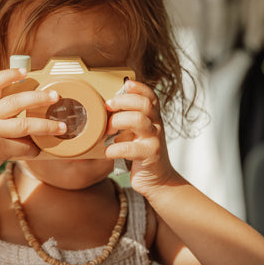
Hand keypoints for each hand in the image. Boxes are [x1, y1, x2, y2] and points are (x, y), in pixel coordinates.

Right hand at [0, 67, 66, 179]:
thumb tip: (30, 104)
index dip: (8, 75)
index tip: (24, 71)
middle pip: (15, 102)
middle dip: (38, 98)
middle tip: (55, 95)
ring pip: (24, 125)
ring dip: (46, 125)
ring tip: (62, 127)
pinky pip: (23, 147)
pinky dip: (33, 149)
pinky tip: (36, 150)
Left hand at [105, 79, 176, 195]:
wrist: (158, 181)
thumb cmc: (142, 154)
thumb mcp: (137, 134)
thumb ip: (127, 121)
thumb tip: (105, 109)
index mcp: (153, 118)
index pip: (151, 96)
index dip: (139, 87)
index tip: (126, 83)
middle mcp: (156, 126)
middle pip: (143, 104)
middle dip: (122, 101)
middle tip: (107, 107)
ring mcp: (154, 140)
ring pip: (138, 120)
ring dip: (117, 121)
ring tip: (107, 130)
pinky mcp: (150, 155)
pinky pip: (129, 148)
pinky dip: (114, 149)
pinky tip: (108, 152)